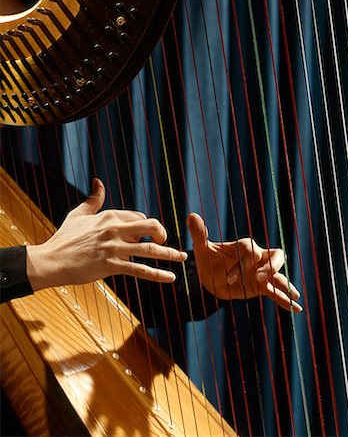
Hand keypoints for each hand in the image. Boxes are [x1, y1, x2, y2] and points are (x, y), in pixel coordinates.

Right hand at [27, 179, 186, 289]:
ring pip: (149, 250)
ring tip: (182, 258)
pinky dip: (158, 275)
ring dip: (169, 254)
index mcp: (109, 216)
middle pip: (150, 226)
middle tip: (166, 241)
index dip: (145, 227)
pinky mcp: (111, 266)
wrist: (51, 261)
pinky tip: (171, 278)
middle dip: (163, 233)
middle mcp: (115, 229)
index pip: (139, 217)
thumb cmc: (64, 238)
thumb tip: (99, 181)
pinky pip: (140, 271)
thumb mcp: (78, 215)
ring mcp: (114, 248)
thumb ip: (93, 199)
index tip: (146, 236)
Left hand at [187, 213, 301, 312]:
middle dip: (271, 267)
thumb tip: (191, 216)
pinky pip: (275, 292)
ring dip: (285, 285)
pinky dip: (285, 299)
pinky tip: (296, 309)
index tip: (229, 278)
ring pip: (278, 275)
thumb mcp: (202, 248)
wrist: (210, 276)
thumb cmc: (208, 259)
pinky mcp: (260, 287)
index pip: (252, 252)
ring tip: (295, 297)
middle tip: (260, 279)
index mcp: (245, 247)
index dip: (242, 265)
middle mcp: (257, 258)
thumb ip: (199, 233)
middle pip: (277, 256)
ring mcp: (260, 273)